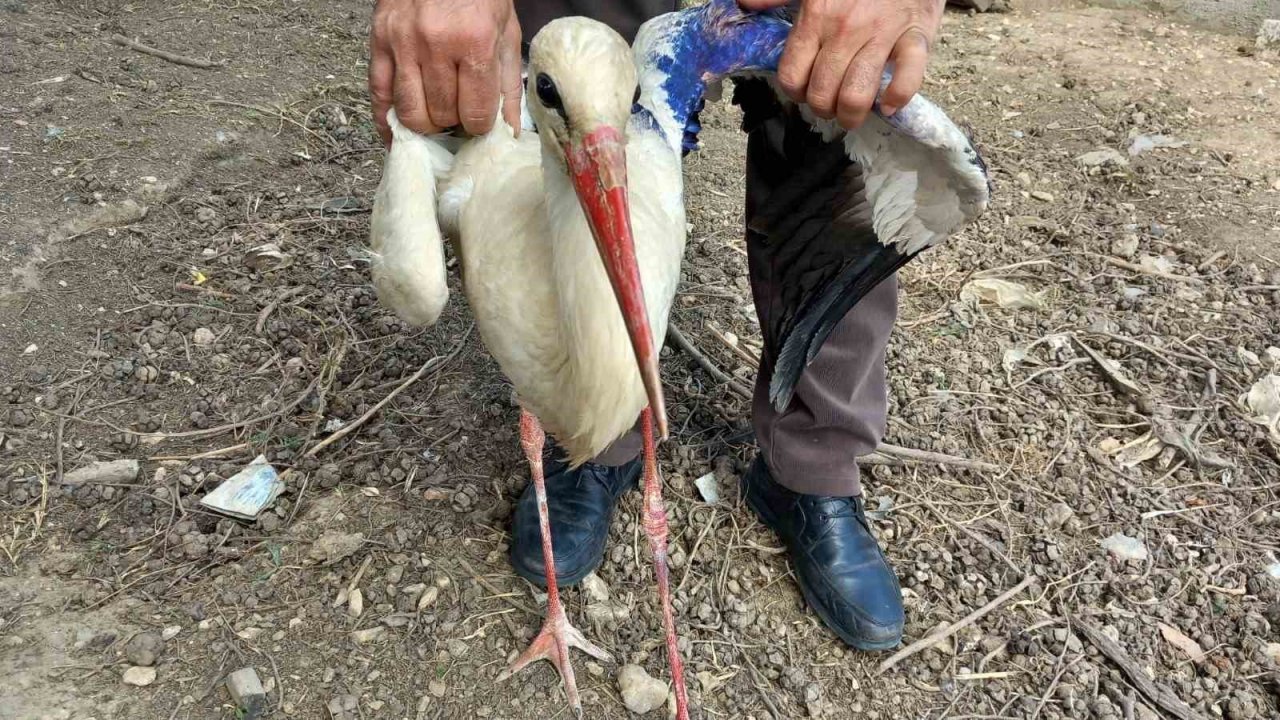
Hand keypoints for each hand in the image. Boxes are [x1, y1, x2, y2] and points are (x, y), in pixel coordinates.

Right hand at [369, 0, 522, 144]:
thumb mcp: (506, 32)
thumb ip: (508, 83)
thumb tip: (509, 130)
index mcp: (473, 42)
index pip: (474, 112)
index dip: (479, 125)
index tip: (480, 121)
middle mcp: (434, 45)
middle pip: (441, 115)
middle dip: (453, 124)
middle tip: (458, 117)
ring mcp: (402, 43)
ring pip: (409, 112)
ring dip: (425, 125)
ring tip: (436, 118)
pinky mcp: (378, 41)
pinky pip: (378, 93)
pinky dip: (386, 120)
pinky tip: (397, 134)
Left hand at [738, 0, 943, 128]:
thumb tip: (745, 3)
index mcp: (817, 17)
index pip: (792, 77)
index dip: (795, 93)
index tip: (804, 91)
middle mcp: (846, 29)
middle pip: (822, 93)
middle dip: (822, 109)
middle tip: (829, 105)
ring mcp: (882, 35)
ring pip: (856, 96)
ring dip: (851, 115)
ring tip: (852, 113)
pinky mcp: (916, 37)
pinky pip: (907, 80)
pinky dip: (896, 99)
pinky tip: (888, 104)